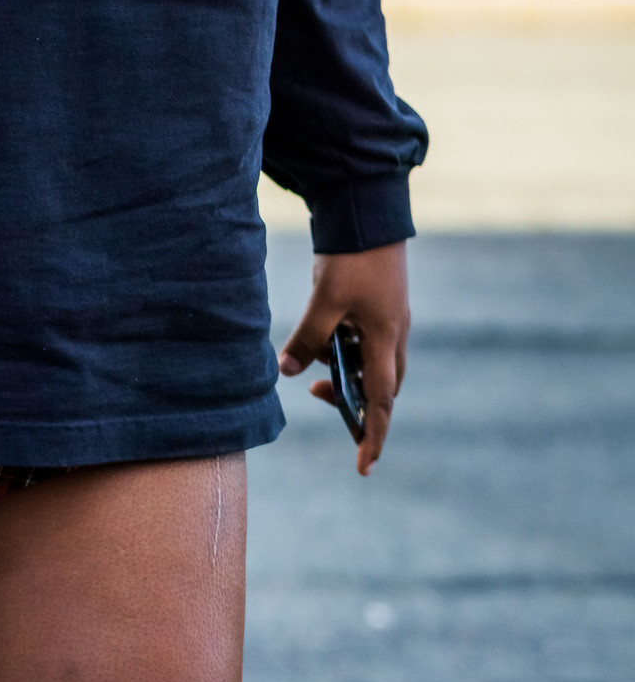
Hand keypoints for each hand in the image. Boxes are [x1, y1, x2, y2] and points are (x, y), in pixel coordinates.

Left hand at [277, 242, 407, 476]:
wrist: (369, 213)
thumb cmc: (351, 257)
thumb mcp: (324, 299)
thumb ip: (307, 338)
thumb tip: (286, 371)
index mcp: (385, 339)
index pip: (380, 402)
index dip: (372, 436)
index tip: (363, 468)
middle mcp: (394, 335)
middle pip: (380, 388)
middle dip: (354, 404)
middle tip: (318, 397)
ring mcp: (390, 321)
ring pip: (372, 365)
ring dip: (346, 374)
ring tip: (314, 368)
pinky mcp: (381, 307)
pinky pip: (366, 344)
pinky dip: (345, 352)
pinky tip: (323, 340)